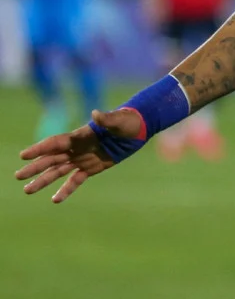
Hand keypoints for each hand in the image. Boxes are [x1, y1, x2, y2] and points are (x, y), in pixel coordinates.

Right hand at [14, 109, 141, 202]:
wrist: (137, 129)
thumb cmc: (128, 121)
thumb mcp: (119, 120)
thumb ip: (106, 119)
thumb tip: (96, 113)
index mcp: (80, 136)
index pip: (55, 143)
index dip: (39, 148)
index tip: (23, 156)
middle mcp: (77, 148)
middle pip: (51, 159)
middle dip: (35, 167)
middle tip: (18, 176)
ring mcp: (83, 158)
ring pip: (58, 171)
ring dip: (43, 181)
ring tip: (27, 190)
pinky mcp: (92, 168)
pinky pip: (75, 180)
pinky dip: (66, 190)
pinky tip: (55, 200)